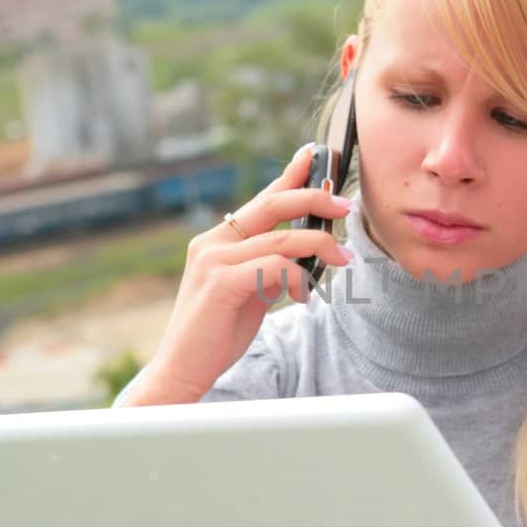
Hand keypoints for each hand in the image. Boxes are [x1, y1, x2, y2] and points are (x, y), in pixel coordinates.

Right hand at [145, 146, 354, 400]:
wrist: (182, 370)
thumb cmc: (217, 333)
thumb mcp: (249, 291)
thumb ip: (270, 266)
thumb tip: (308, 250)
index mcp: (217, 241)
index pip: (261, 201)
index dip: (289, 177)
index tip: (314, 156)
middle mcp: (211, 243)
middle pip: (271, 206)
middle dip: (313, 198)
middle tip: (344, 206)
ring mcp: (212, 260)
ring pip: (280, 239)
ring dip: (320, 245)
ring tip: (343, 257)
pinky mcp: (220, 283)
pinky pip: (274, 267)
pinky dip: (299, 277)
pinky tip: (306, 293)